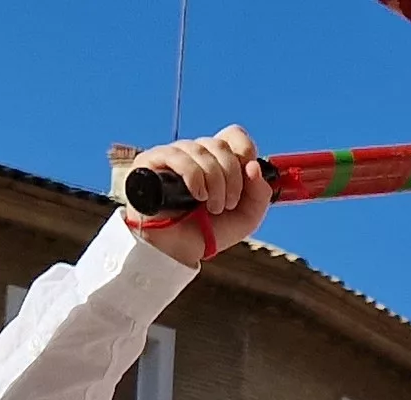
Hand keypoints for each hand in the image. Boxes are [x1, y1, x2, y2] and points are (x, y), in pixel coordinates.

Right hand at [125, 127, 272, 261]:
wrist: (177, 252)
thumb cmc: (207, 233)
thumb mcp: (246, 217)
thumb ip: (260, 193)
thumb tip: (253, 166)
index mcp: (216, 161)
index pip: (233, 135)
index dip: (245, 151)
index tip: (248, 177)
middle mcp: (194, 154)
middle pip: (220, 145)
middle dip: (232, 178)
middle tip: (228, 205)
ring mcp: (172, 156)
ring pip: (202, 151)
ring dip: (215, 183)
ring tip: (212, 207)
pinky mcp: (151, 162)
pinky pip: (179, 157)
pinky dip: (195, 178)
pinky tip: (196, 196)